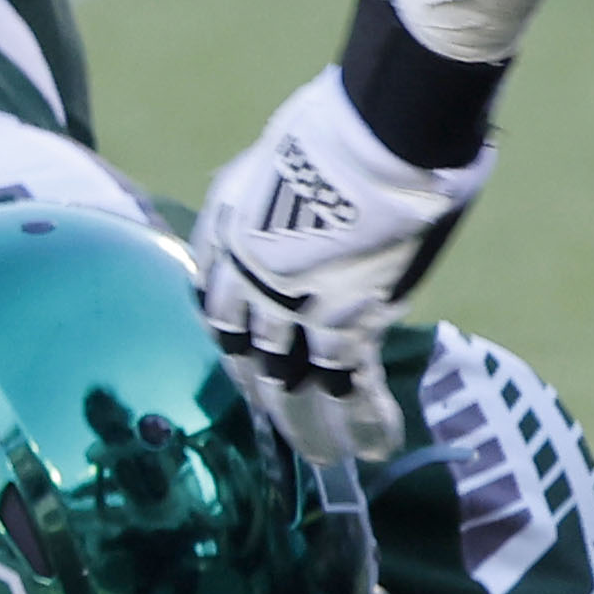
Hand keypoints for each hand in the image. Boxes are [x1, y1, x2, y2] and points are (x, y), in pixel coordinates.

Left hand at [192, 59, 489, 465]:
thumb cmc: (328, 136)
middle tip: (277, 428)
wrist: (370, 139)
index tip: (243, 367)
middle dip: (264, 397)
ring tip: (324, 457)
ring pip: (293, 383)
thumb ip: (249, 208)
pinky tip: (375, 448)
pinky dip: (366, 418)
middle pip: (248, 358)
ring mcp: (297, 309)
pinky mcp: (348, 322)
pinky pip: (351, 385)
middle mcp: (250, 286)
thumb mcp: (259, 170)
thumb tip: (246, 230)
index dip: (233, 345)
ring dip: (309, 426)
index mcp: (226, 244)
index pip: (218, 314)